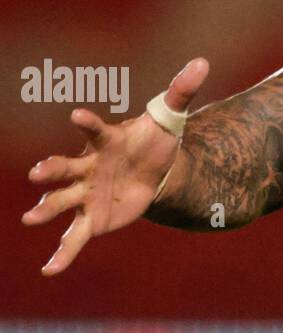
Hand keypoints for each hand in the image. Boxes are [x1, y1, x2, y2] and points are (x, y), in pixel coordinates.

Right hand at [21, 58, 209, 275]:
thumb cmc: (154, 141)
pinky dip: (63, 254)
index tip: (77, 115)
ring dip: (46, 209)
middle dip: (51, 170)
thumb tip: (202, 61)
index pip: (94, 130)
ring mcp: (86, 194)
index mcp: (105, 141)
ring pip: (61, 202)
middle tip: (37, 173)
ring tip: (30, 219)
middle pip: (66, 167)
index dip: (87, 123)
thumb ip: (181, 92)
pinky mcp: (92, 219)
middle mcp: (87, 167)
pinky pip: (75, 237)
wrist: (153, 173)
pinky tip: (50, 271)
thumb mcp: (171, 119)